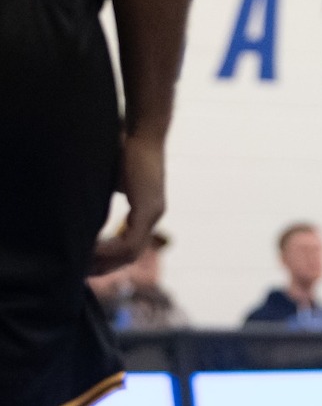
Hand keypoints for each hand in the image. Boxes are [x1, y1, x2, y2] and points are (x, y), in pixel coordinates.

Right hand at [90, 134, 165, 275]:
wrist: (143, 133)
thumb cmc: (126, 151)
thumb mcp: (113, 182)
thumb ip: (104, 200)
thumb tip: (83, 214)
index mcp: (147, 209)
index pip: (132, 245)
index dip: (111, 258)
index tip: (89, 264)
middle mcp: (154, 213)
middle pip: (133, 254)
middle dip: (107, 266)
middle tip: (83, 273)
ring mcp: (153, 212)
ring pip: (131, 251)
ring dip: (106, 260)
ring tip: (82, 264)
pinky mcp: (148, 208)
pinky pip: (130, 241)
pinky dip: (110, 249)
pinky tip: (91, 250)